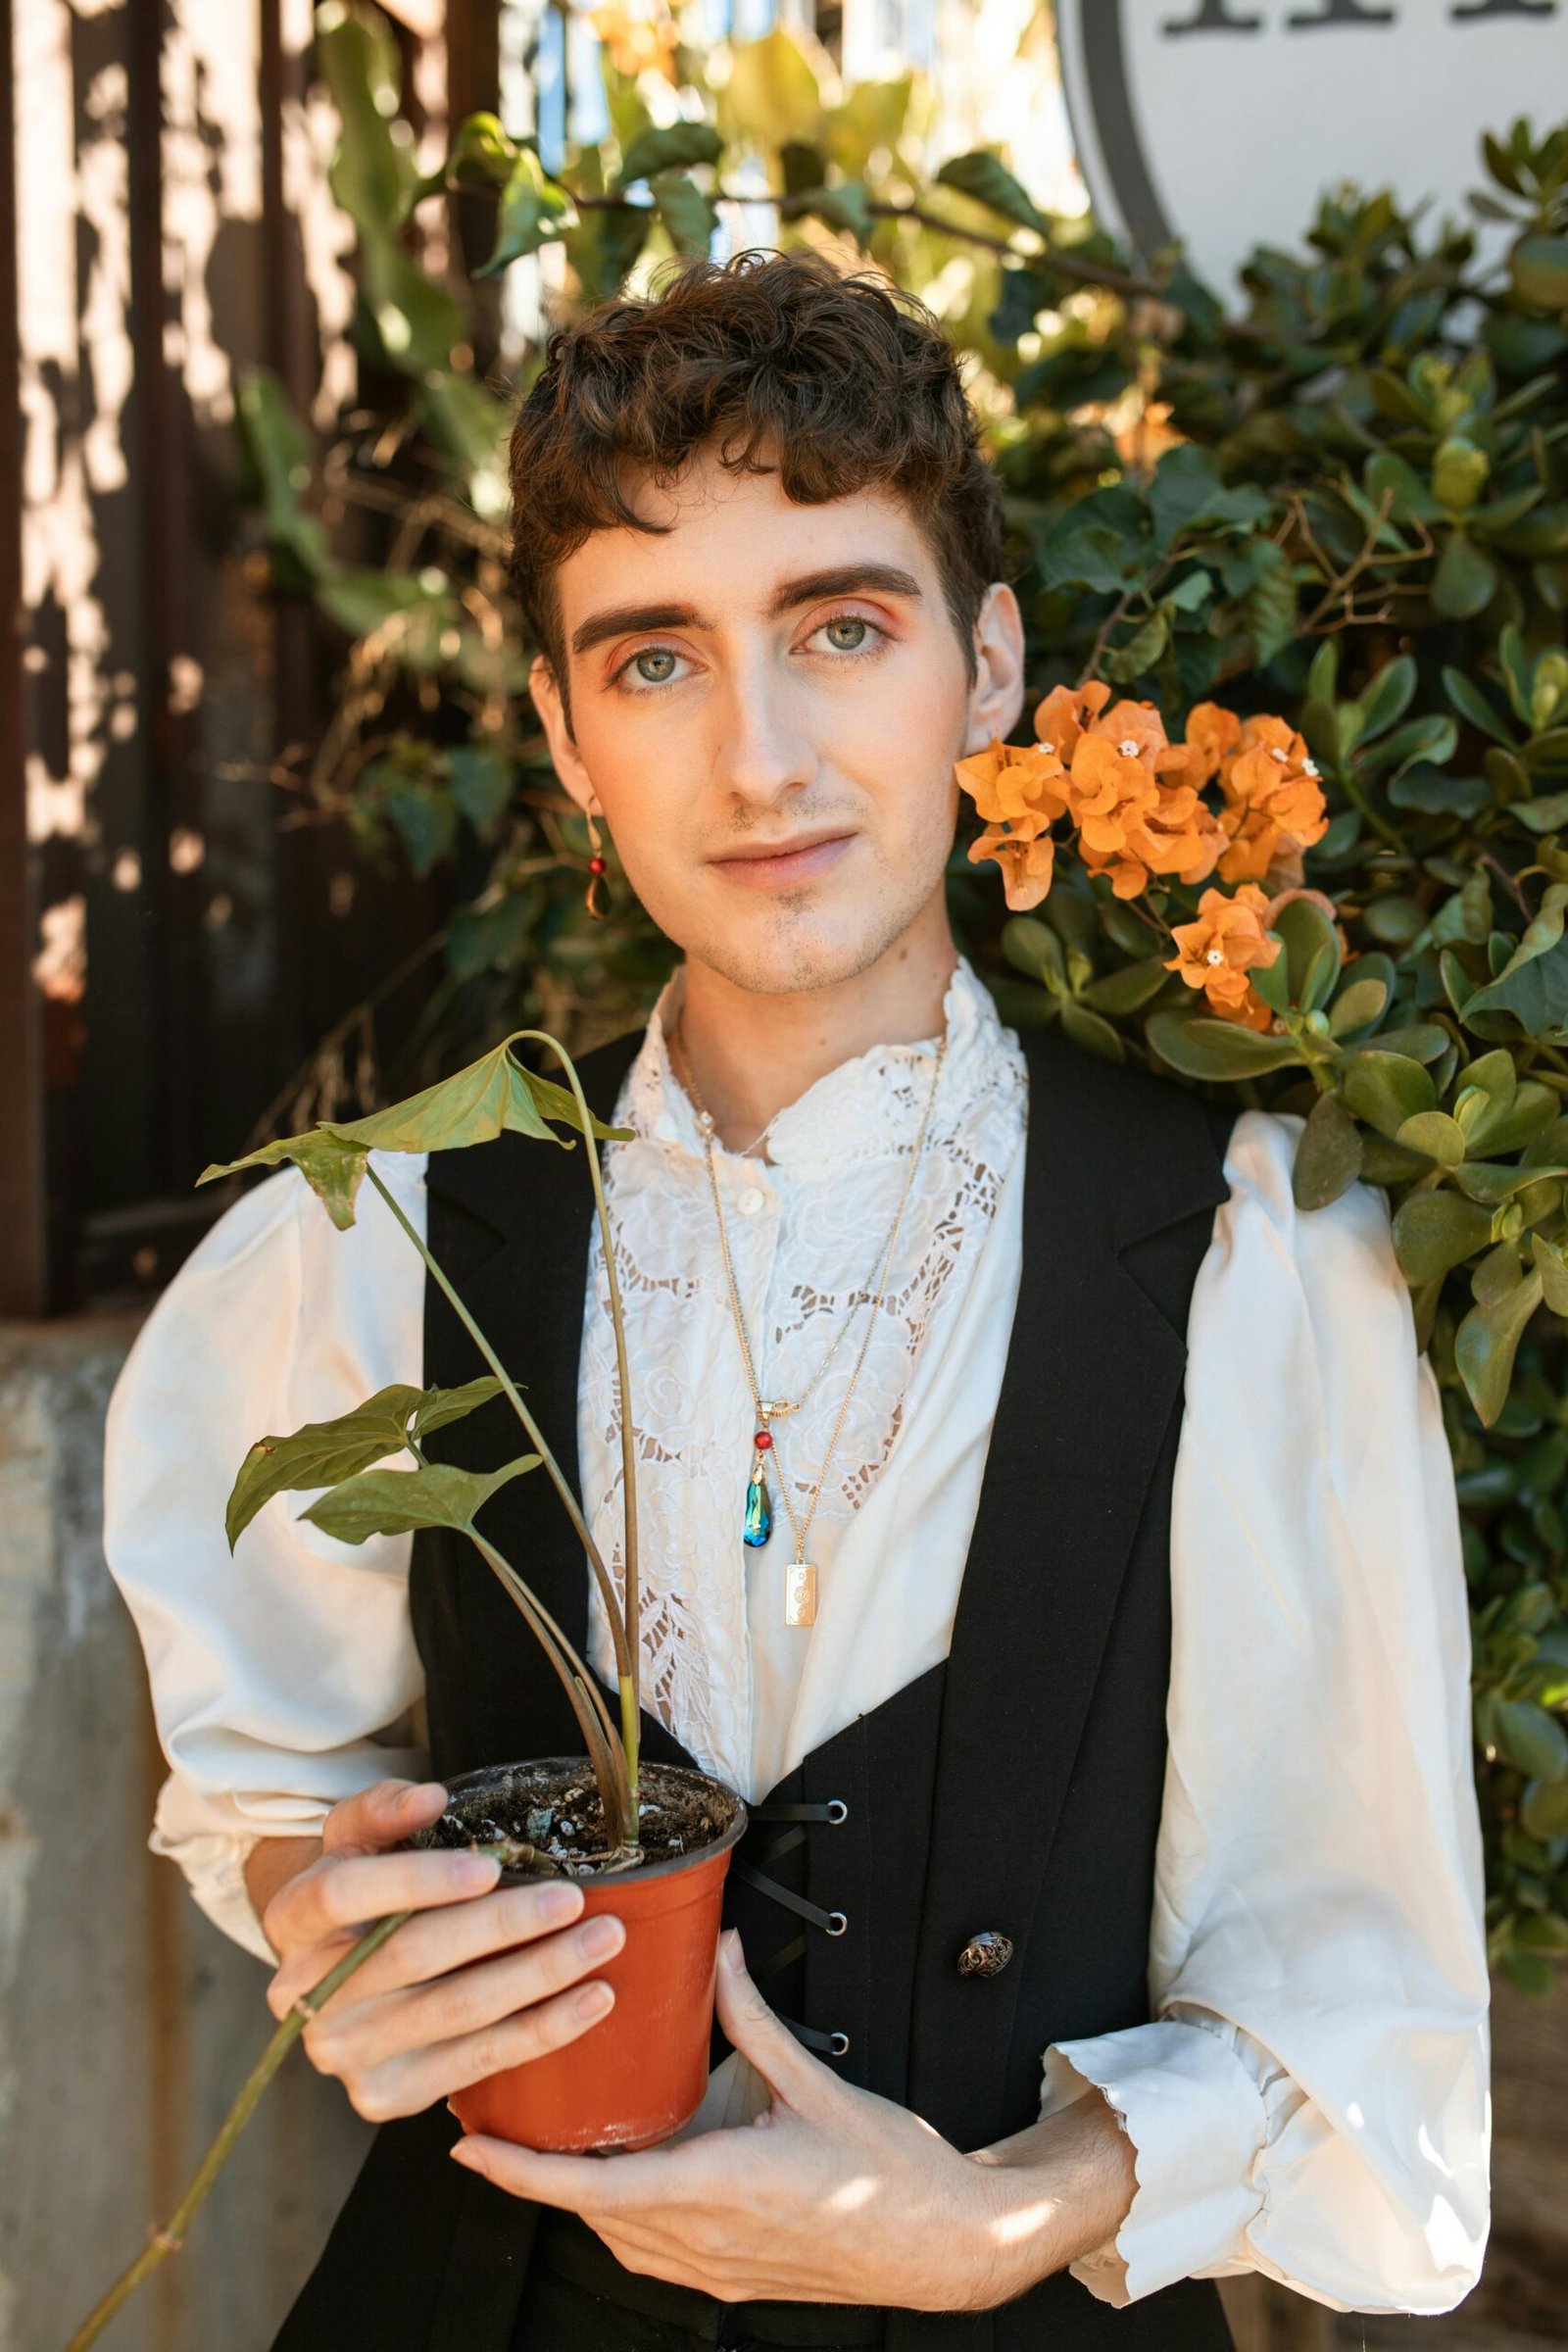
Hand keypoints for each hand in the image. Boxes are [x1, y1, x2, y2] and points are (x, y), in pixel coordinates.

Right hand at [261, 1778, 625, 2124]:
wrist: (339, 1973)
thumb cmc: (362, 1891)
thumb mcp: (357, 1836)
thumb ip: (385, 1808)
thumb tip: (429, 1799)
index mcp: (292, 1919)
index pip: (347, 1895)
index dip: (419, 1880)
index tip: (490, 1867)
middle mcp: (305, 1996)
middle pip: (412, 1957)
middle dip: (503, 1926)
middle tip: (574, 1899)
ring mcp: (344, 2055)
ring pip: (455, 2013)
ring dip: (539, 1976)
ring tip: (601, 1940)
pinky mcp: (385, 2097)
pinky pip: (477, 2063)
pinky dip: (542, 2031)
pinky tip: (591, 2001)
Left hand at [449, 1930, 1103, 2312]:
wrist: (951, 2245)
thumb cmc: (894, 2170)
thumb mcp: (816, 2081)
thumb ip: (753, 2018)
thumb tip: (718, 1950)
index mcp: (724, 2186)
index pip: (595, 2188)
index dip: (523, 2172)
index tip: (471, 2149)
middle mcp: (711, 2240)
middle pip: (592, 2216)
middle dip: (536, 2177)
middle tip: (493, 2127)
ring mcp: (720, 2272)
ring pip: (618, 2242)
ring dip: (577, 2201)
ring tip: (544, 2148)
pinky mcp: (735, 2282)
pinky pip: (653, 2257)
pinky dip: (620, 2221)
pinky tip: (620, 2182)